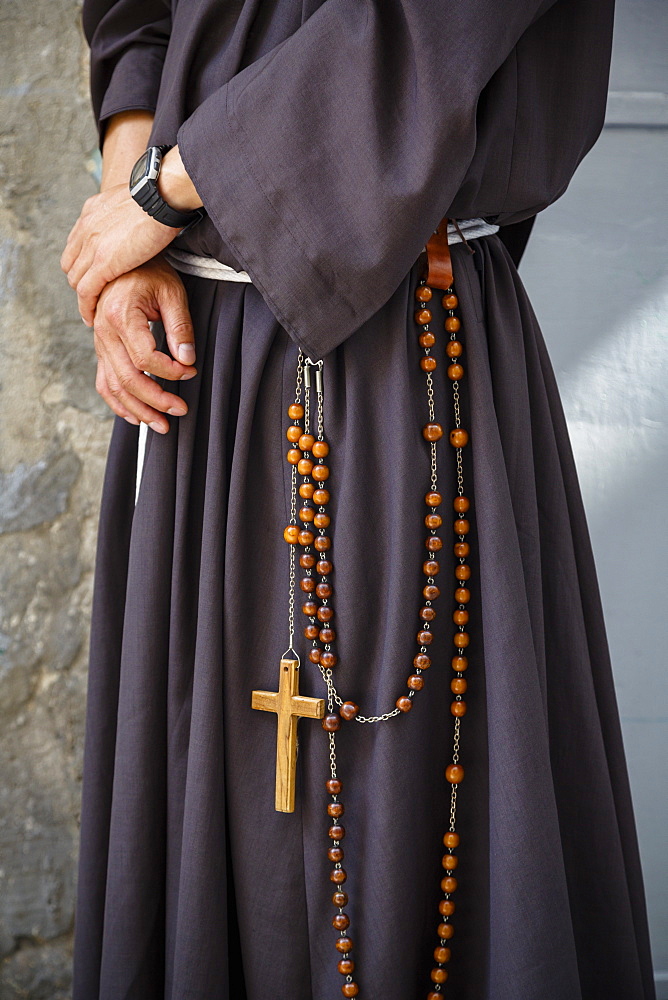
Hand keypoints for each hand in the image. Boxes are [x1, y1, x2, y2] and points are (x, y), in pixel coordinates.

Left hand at [60, 183, 179, 325]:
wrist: (161, 195)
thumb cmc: (160, 196)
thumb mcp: (134, 200)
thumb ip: (125, 212)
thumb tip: (136, 217)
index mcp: (92, 211)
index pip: (77, 244)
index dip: (84, 264)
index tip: (94, 277)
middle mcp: (86, 227)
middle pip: (71, 263)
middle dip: (81, 281)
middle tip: (94, 296)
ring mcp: (92, 245)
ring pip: (76, 279)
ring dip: (83, 296)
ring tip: (93, 310)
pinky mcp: (103, 262)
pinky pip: (86, 290)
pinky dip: (86, 306)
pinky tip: (92, 316)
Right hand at [92, 257, 197, 433]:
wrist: (123, 261)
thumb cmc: (150, 272)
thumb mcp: (172, 293)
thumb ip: (180, 328)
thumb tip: (187, 361)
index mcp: (121, 316)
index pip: (146, 358)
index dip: (171, 372)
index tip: (191, 372)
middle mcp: (104, 332)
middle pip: (128, 378)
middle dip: (156, 400)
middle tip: (180, 410)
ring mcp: (99, 343)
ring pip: (114, 386)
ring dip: (138, 410)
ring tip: (162, 425)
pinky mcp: (101, 349)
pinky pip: (104, 382)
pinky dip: (118, 404)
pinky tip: (136, 417)